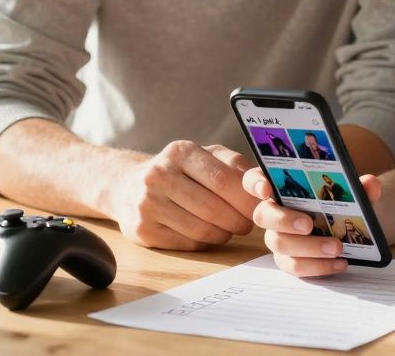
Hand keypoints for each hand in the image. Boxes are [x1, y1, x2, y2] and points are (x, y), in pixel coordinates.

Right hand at [104, 140, 256, 250]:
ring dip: (225, 233)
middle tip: (247, 222)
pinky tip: (207, 232)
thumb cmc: (181, 171)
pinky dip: (206, 241)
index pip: (223, 180)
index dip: (247, 199)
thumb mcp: (208, 156)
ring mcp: (148, 204)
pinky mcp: (143, 230)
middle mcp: (159, 175)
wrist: (128, 186)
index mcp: (180, 151)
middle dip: (239, 220)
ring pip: (203, 229)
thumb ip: (239, 167)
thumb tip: (265, 187)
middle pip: (214, 208)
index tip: (261, 207)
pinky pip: (188, 243)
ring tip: (229, 227)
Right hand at [245, 166, 381, 276]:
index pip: (256, 180)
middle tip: (308, 224)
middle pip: (263, 215)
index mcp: (281, 188)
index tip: (266, 187)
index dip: (256, 183)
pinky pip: (295, 266)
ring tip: (336, 248)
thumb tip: (370, 183)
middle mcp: (273, 212)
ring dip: (308, 247)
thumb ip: (361, 188)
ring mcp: (278, 238)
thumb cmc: (343, 205)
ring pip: (279, 244)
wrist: (353, 229)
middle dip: (284, 219)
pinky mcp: (288, 260)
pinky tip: (340, 263)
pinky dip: (318, 266)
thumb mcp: (355, 195)